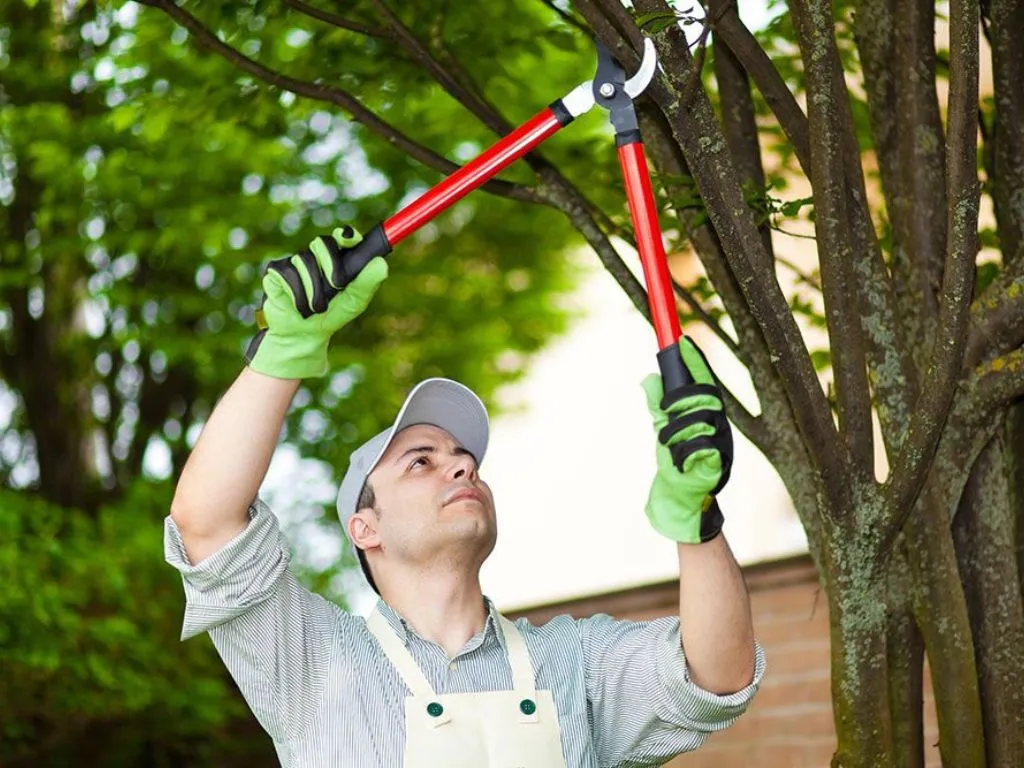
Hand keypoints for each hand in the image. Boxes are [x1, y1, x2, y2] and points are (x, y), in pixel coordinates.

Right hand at [245, 226, 387, 378]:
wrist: (304, 335)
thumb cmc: (332, 315)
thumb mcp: (354, 303)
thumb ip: (367, 284)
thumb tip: (381, 264)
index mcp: (337, 259)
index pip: (342, 236)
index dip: (346, 235)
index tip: (348, 239)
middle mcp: (316, 256)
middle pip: (322, 242)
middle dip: (332, 265)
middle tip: (337, 286)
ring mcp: (295, 262)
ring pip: (305, 260)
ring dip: (314, 289)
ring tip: (317, 308)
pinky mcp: (276, 272)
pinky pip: (287, 273)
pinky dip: (297, 294)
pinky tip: (300, 306)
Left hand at [642, 336, 732, 543]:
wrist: (682, 503)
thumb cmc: (675, 465)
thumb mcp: (664, 431)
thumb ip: (658, 407)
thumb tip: (648, 379)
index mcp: (708, 416)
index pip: (705, 382)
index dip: (695, 361)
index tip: (681, 340)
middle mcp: (720, 426)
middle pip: (705, 397)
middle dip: (679, 401)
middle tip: (663, 411)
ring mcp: (722, 444)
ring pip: (699, 421)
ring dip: (675, 433)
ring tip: (667, 447)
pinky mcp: (719, 464)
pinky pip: (701, 447)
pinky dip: (682, 454)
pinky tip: (678, 463)